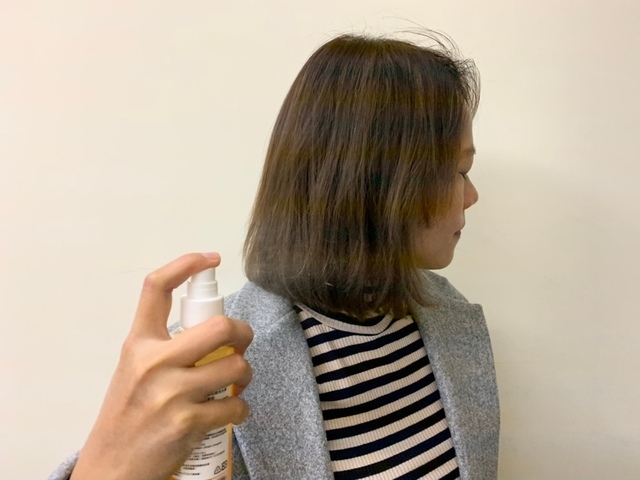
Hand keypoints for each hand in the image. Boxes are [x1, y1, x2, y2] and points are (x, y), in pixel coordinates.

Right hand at [71, 253, 252, 479]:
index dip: (186, 265)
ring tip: (235, 384)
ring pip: (236, 366)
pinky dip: (241, 409)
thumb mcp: (132, 371)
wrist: (111, 469)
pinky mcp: (187, 423)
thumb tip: (209, 329)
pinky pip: (236, 406)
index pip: (156, 289)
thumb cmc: (126, 417)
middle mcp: (153, 363)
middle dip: (243, 332)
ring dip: (244, 375)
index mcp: (137, 344)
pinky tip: (231, 411)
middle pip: (219, 326)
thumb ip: (161, 347)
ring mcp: (170, 393)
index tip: (210, 259)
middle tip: (241, 343)